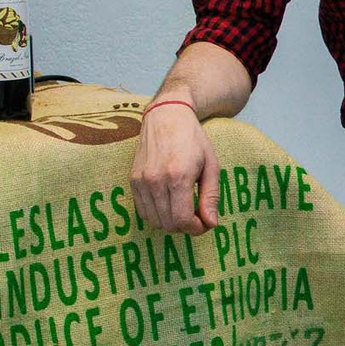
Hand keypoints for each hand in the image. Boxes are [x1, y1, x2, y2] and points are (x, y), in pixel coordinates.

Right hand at [131, 102, 219, 233]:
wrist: (166, 116)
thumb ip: (211, 196)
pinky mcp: (133, 180)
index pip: (182, 219)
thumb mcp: (211, 166)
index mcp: (178, 175)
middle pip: (168, 223)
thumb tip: (211, 224)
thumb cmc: (194, 140)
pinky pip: (143, 211)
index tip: (205, 224)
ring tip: (184, 211)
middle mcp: (155, 179)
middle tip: (197, 219)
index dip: (195, 229)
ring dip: (171, 223)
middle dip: (185, 227)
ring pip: (154, 220)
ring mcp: (141, 180)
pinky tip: (170, 205)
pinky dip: (157, 215)